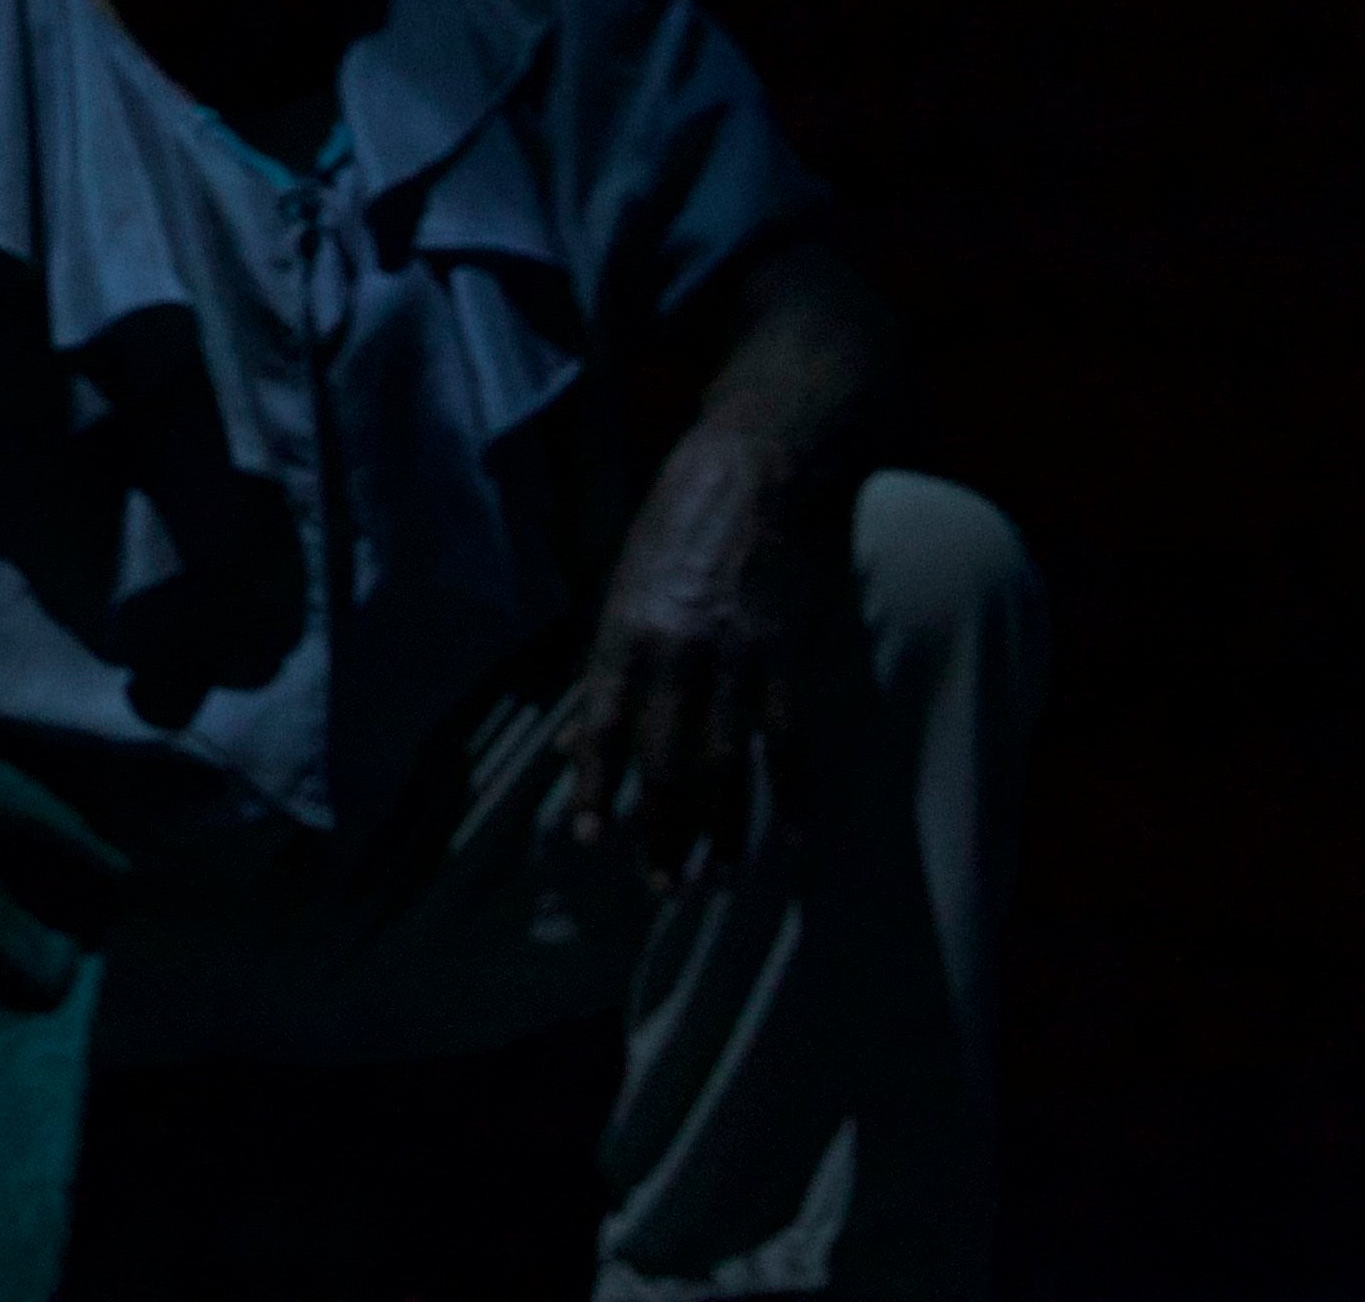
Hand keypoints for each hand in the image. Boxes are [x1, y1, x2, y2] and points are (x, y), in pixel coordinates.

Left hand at [557, 424, 804, 883]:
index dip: (595, 790)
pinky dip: (790, 795)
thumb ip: (601, 673)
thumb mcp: (616, 593)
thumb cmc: (671, 533)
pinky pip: (789, 743)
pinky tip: (789, 839)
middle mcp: (673, 656)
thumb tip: (573, 745)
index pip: (602, 731)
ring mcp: (734, 660)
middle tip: (661, 887)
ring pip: (725, 767)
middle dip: (661, 832)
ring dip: (721, 832)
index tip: (591, 842)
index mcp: (621, 637)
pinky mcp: (786, 658)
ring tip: (718, 879)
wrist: (747, 477)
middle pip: (664, 765)